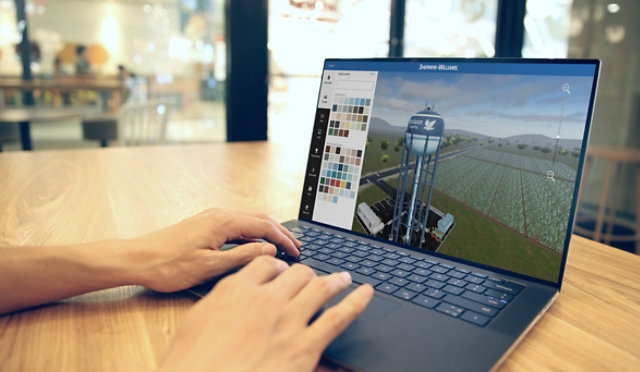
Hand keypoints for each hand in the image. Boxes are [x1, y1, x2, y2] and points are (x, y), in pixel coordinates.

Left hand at [131, 208, 300, 291]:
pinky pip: (236, 224)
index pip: (264, 226)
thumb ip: (243, 256)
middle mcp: (219, 214)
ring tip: (281, 246)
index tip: (297, 251)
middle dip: (280, 232)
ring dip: (267, 231)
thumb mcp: (210, 266)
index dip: (284, 239)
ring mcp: (211, 218)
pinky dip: (252, 232)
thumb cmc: (169, 265)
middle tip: (296, 247)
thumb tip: (269, 250)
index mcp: (223, 222)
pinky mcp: (204, 224)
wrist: (137, 258)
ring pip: (248, 220)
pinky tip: (256, 244)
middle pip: (259, 219)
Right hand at [158, 256, 373, 371]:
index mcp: (236, 291)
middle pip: (295, 273)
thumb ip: (219, 304)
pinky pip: (339, 317)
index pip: (265, 265)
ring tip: (344, 277)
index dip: (276, 266)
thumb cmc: (191, 365)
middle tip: (310, 278)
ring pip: (319, 288)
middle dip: (304, 274)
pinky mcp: (305, 347)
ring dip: (334, 280)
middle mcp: (265, 299)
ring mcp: (288, 321)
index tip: (280, 271)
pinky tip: (366, 294)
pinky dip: (357, 302)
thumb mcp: (195, 324)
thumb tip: (231, 297)